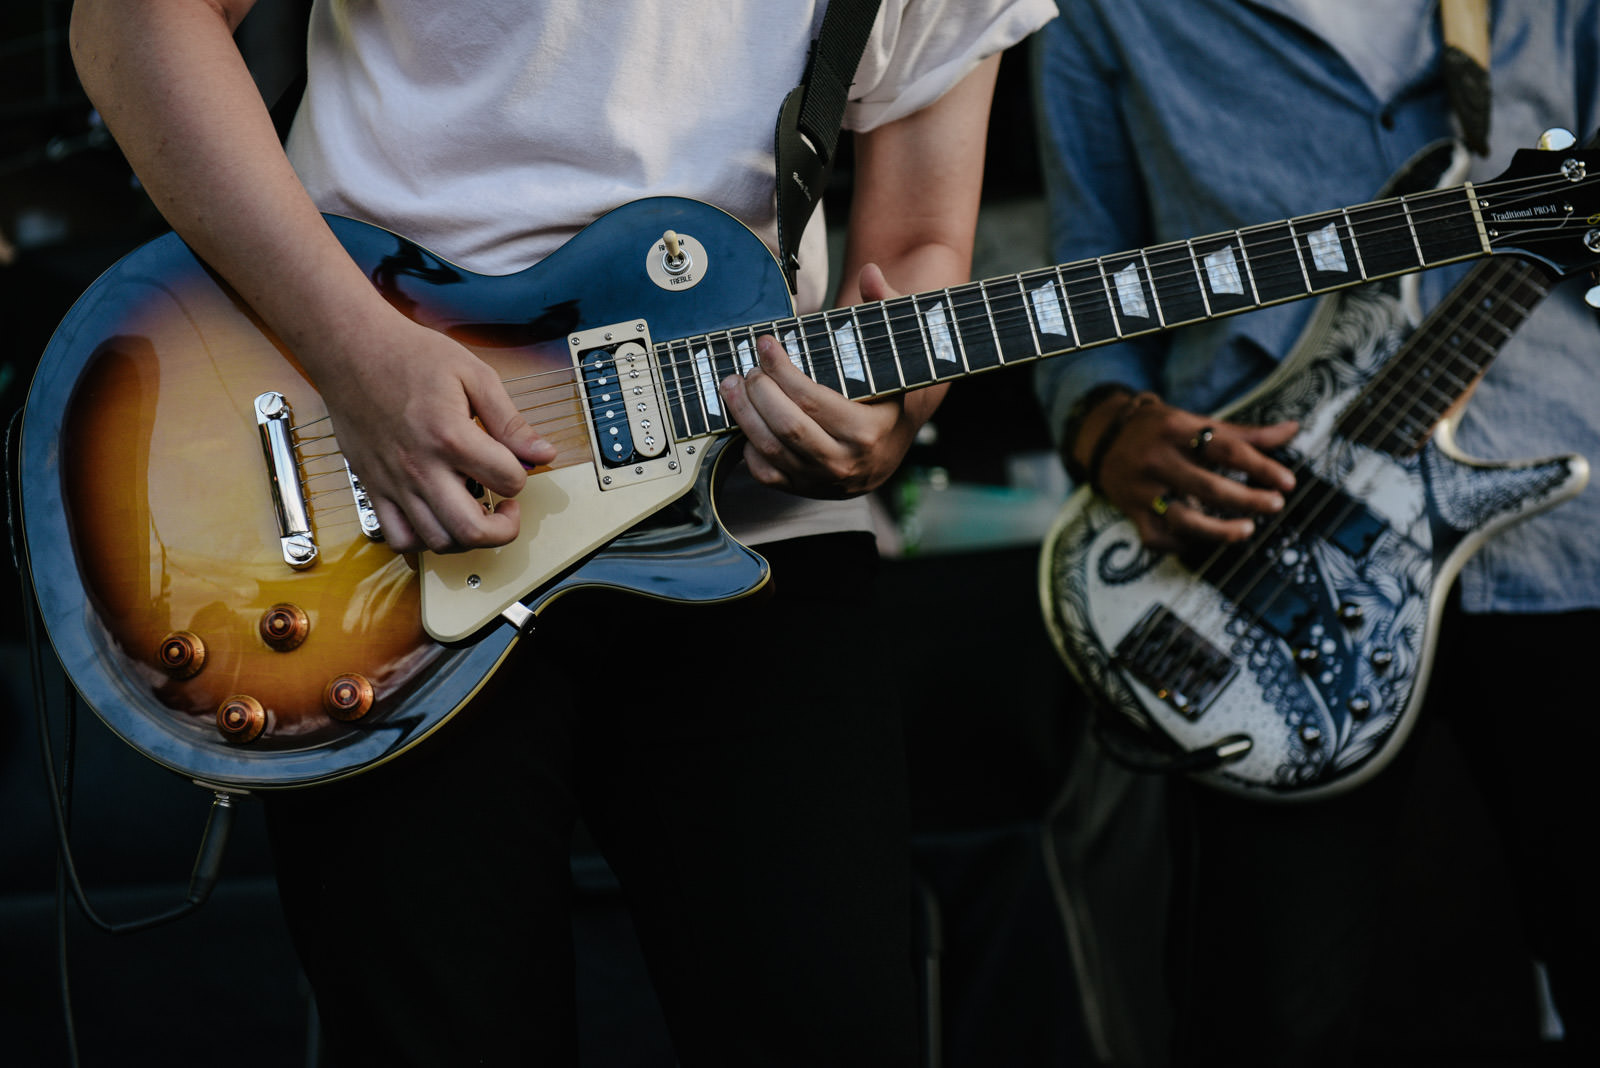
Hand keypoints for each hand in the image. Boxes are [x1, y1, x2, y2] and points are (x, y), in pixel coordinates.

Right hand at [310, 311, 556, 553]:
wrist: (351, 348)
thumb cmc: (410, 355)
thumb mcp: (474, 375)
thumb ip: (510, 421)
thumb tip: (543, 454)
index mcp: (451, 437)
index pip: (507, 480)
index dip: (522, 475)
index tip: (516, 464)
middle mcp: (420, 468)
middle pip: (472, 531)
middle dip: (504, 529)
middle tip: (508, 509)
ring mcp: (393, 482)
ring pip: (437, 542)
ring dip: (467, 537)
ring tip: (475, 512)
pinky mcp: (372, 486)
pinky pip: (398, 537)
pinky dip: (423, 540)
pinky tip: (438, 518)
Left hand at [717, 264, 931, 497]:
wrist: (889, 447)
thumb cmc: (886, 395)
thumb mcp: (893, 354)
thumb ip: (885, 310)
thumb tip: (871, 274)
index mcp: (868, 431)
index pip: (811, 400)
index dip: (780, 370)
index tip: (766, 344)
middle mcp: (844, 463)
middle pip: (785, 426)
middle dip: (757, 393)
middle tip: (745, 369)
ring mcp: (821, 481)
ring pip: (769, 450)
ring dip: (743, 415)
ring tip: (732, 386)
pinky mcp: (803, 490)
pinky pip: (765, 474)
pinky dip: (749, 447)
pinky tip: (747, 421)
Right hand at [1091, 396, 1297, 551]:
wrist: (1105, 438)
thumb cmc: (1161, 430)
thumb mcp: (1197, 422)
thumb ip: (1244, 433)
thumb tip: (1292, 430)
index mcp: (1177, 431)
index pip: (1225, 449)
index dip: (1260, 466)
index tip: (1287, 482)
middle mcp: (1157, 460)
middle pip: (1208, 487)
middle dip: (1247, 500)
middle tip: (1275, 505)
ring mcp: (1143, 490)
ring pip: (1183, 519)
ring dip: (1219, 531)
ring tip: (1246, 530)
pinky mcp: (1133, 512)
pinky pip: (1159, 537)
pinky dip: (1183, 543)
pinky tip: (1204, 540)